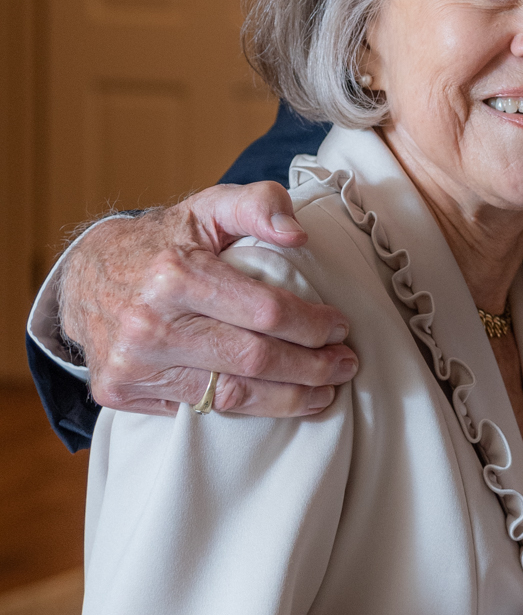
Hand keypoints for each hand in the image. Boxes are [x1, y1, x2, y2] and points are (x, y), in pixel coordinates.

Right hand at [58, 185, 358, 417]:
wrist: (85, 275)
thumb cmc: (163, 241)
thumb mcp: (208, 207)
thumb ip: (258, 205)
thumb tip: (297, 233)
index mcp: (176, 274)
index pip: (266, 312)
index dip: (312, 325)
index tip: (340, 327)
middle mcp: (150, 323)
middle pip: (254, 360)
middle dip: (312, 368)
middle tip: (344, 365)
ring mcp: (133, 363)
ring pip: (231, 396)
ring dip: (288, 399)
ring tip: (323, 392)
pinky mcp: (120, 391)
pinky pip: (199, 409)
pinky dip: (245, 408)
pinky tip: (275, 400)